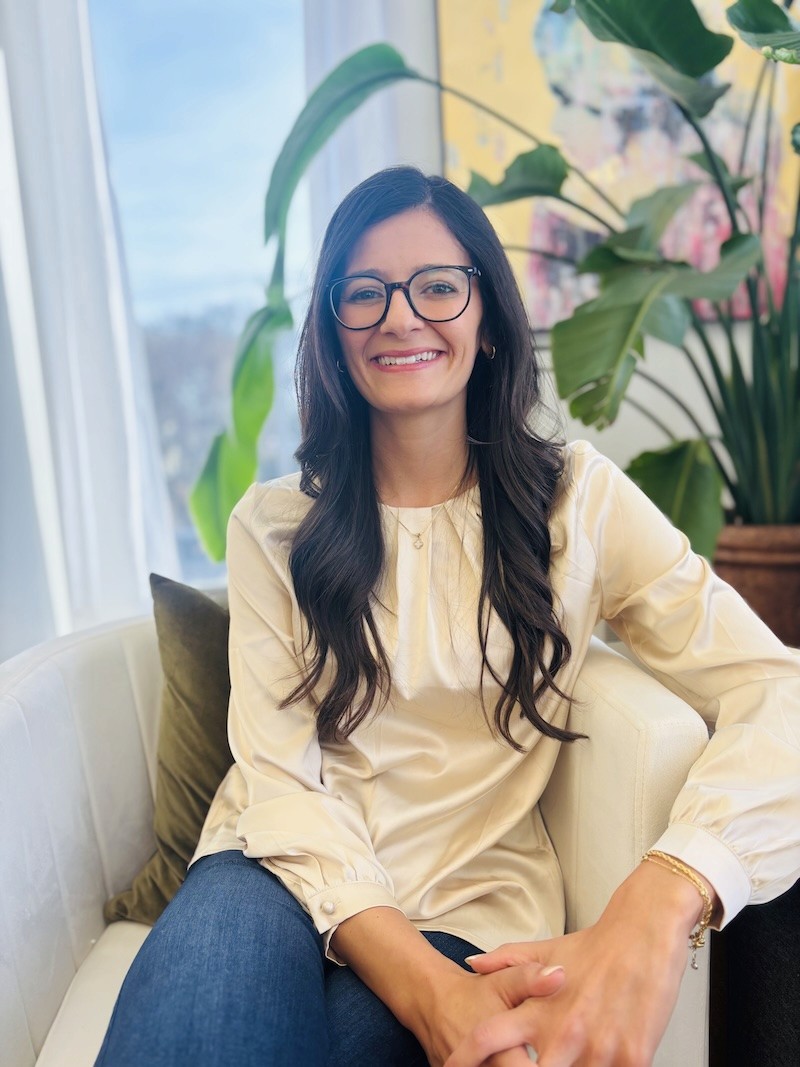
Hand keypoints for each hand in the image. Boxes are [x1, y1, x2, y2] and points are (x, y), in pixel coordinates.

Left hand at [443, 860, 710, 1066]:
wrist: (645, 933)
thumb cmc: (597, 946)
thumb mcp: (546, 950)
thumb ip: (506, 961)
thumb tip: (473, 964)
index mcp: (538, 1009)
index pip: (488, 1039)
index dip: (467, 1056)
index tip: (455, 1064)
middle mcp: (564, 1033)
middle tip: (530, 1061)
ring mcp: (598, 1049)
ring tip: (575, 1056)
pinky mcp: (633, 1058)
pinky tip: (604, 1057)